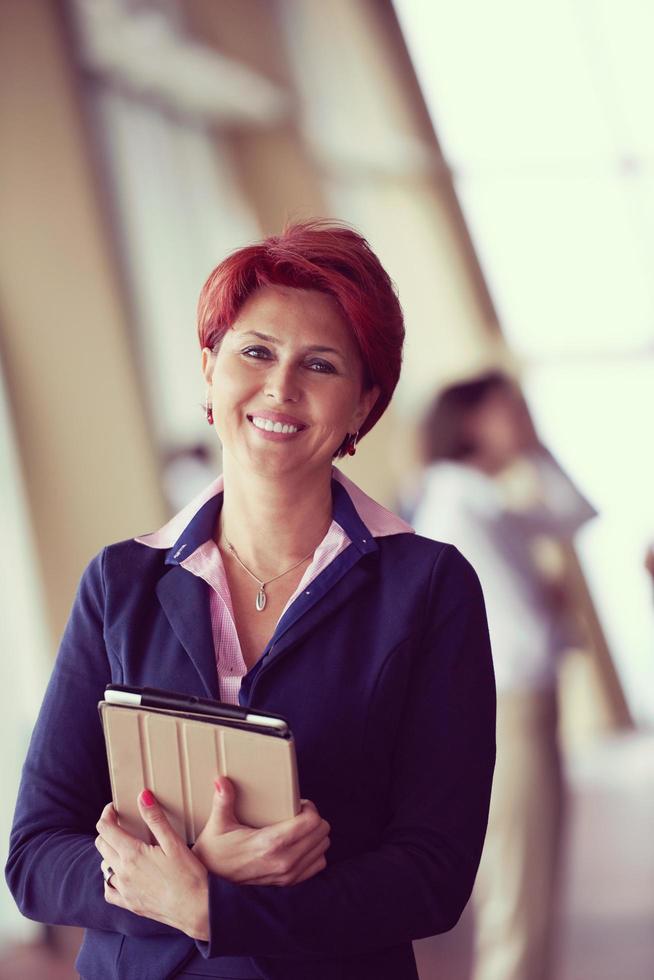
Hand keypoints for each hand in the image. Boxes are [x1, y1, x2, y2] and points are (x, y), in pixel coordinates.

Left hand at [95, 790, 208, 939]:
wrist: (196, 908)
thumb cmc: (189, 874)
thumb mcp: (174, 842)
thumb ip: (156, 818)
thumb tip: (142, 796)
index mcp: (132, 854)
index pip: (106, 829)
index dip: (107, 814)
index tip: (113, 808)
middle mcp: (123, 873)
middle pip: (101, 845)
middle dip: (107, 830)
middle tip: (120, 823)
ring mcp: (124, 890)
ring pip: (104, 867)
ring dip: (109, 853)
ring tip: (124, 846)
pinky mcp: (130, 904)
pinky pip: (109, 891)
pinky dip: (111, 879)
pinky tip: (122, 875)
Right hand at [193, 777, 329, 885]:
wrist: (210, 883)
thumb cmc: (215, 851)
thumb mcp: (217, 824)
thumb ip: (222, 800)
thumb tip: (221, 780)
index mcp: (270, 843)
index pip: (311, 822)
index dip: (309, 808)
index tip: (298, 804)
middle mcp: (284, 861)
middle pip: (321, 833)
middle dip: (313, 818)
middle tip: (298, 813)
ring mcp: (288, 875)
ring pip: (322, 848)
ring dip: (315, 835)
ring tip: (299, 827)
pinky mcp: (288, 883)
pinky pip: (317, 865)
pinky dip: (314, 852)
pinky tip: (300, 844)